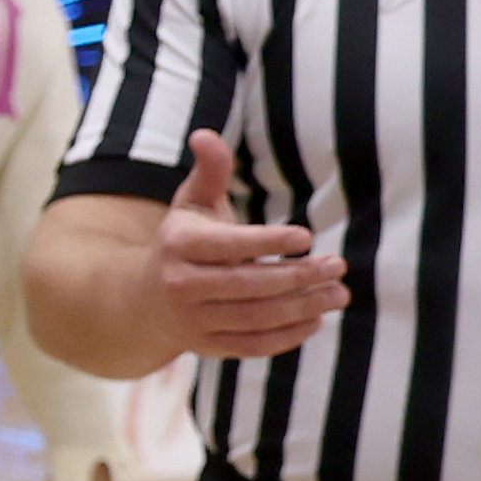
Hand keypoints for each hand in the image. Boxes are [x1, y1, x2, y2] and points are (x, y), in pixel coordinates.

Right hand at [152, 128, 344, 358]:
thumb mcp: (190, 206)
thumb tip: (204, 134)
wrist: (142, 302)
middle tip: (337, 266)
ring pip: (255, 317)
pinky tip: (316, 320)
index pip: (227, 246)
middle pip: (247, 284)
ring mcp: (192, 320)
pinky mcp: (205, 346)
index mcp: (178, 245)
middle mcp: (179, 285)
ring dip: (303, 307)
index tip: (306, 237)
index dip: (267, 242)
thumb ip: (209, 173)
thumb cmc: (181, 244)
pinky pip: (252, 345)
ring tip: (338, 293)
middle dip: (298, 276)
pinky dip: (287, 336)